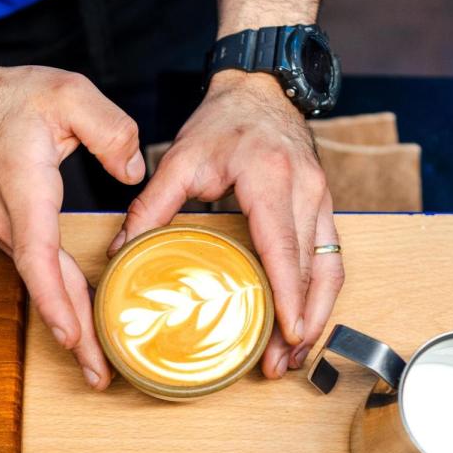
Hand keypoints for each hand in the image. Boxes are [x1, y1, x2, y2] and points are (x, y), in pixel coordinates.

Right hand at [0, 56, 144, 389]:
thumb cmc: (4, 99)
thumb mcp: (66, 92)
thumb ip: (110, 129)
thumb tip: (134, 172)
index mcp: (26, 191)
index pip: (38, 256)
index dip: (56, 300)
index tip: (72, 337)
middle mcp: (11, 221)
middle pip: (43, 288)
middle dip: (71, 336)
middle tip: (100, 377)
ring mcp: (7, 229)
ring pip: (43, 284)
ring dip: (69, 322)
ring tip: (97, 362)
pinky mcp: (13, 228)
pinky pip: (40, 271)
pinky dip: (61, 299)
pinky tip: (82, 318)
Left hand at [108, 70, 343, 377]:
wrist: (261, 89)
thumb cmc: (224, 121)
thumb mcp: (182, 158)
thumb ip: (152, 205)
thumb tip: (120, 250)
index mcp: (270, 178)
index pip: (284, 247)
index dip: (288, 295)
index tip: (288, 333)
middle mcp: (305, 191)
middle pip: (315, 269)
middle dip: (303, 322)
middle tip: (281, 363)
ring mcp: (321, 199)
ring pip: (331, 268)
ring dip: (318, 314)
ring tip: (294, 353)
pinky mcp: (323, 206)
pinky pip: (330, 257)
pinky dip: (319, 294)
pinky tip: (303, 320)